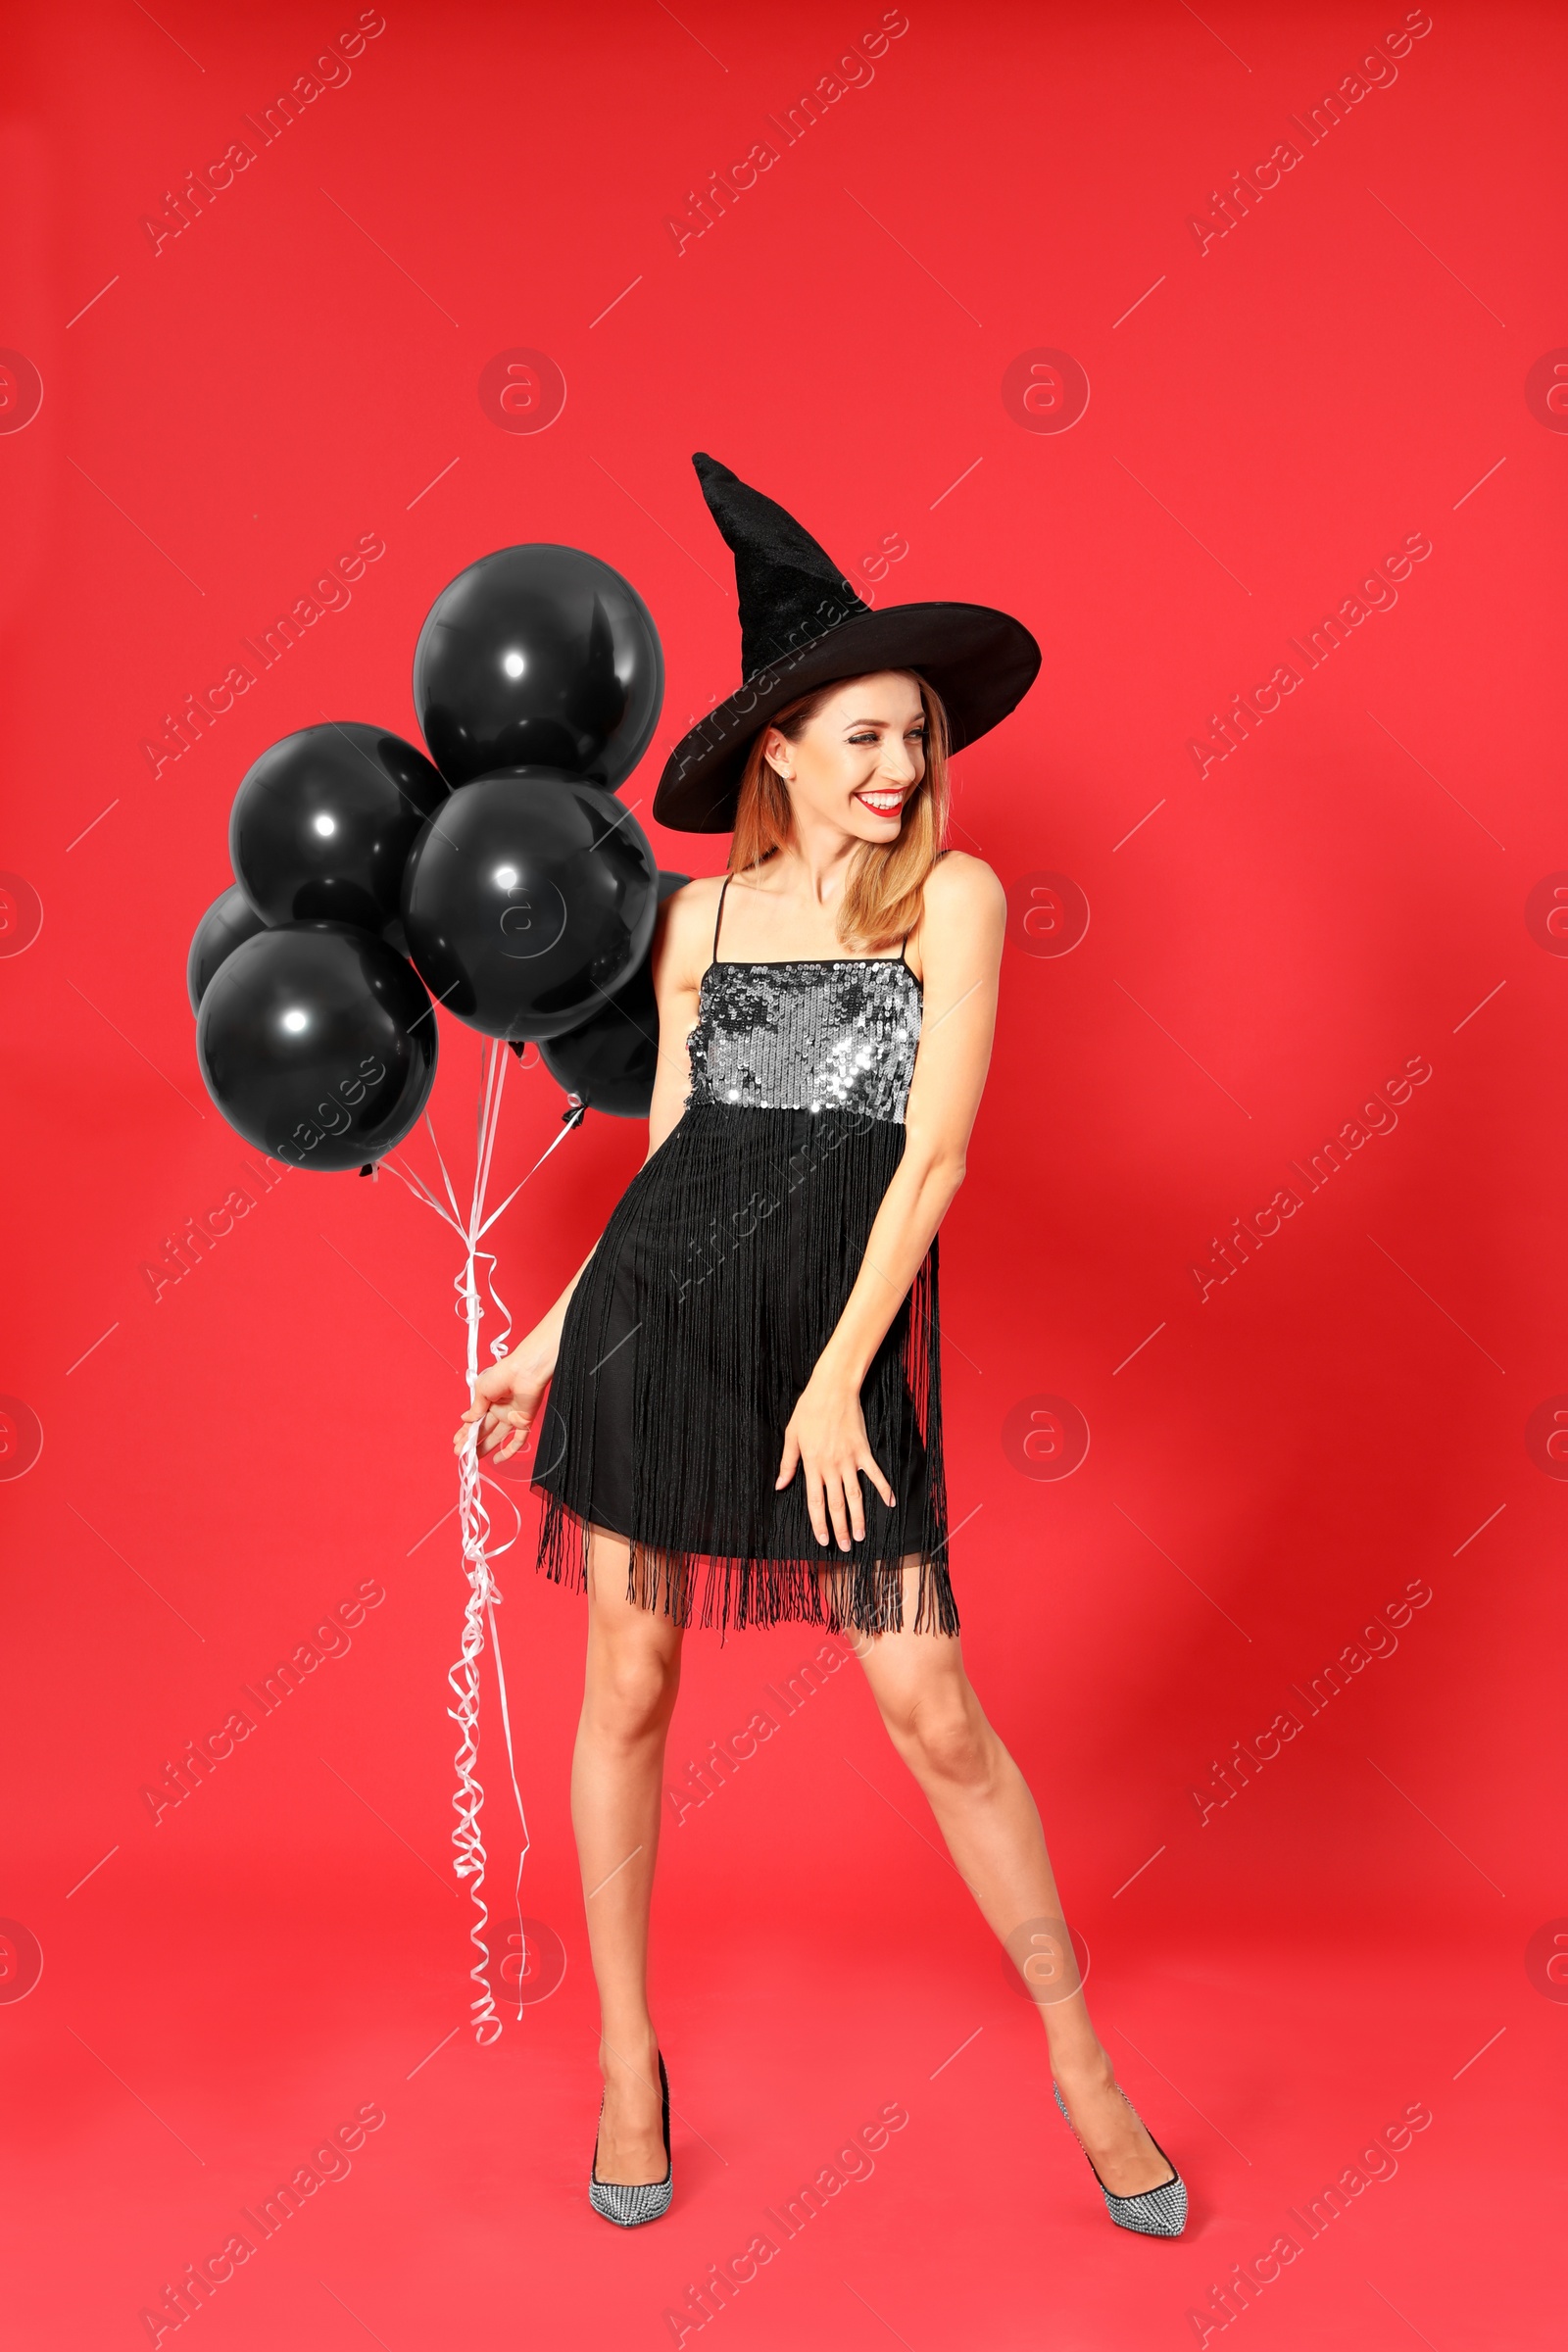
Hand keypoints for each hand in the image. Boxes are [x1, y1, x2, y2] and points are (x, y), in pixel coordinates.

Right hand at [453, 1329, 555, 1464]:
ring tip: (473, 1457)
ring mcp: (512, 1416)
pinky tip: (497, 1459)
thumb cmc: (502, 1374)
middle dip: (472, 1441)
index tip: (457, 1441)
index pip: (475, 1419)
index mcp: (489, 1400)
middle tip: (461, 1452)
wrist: (524, 1371)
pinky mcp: (524, 1421)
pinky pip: (518, 1440)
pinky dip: (508, 1451)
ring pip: (497, 1437)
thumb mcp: (481, 1390)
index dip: (465, 1431)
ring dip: (485, 1447)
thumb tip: (465, 1419)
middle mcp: (500, 1409)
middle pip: (484, 1430)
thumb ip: (475, 1408)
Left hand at [775, 1371, 895, 1550]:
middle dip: (840, 1527)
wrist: (833, 1389)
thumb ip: (788, 1462)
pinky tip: (890, 1503)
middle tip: (844, 1546)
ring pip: (856, 1495)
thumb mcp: (792, 1435)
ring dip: (859, 1517)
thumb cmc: (809, 1409)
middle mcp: (831, 1466)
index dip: (819, 1523)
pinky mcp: (863, 1450)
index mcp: (812, 1464)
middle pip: (837, 1504)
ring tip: (860, 1535)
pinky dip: (883, 1488)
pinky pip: (875, 1473)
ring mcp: (849, 1459)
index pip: (815, 1501)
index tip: (823, 1540)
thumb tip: (780, 1485)